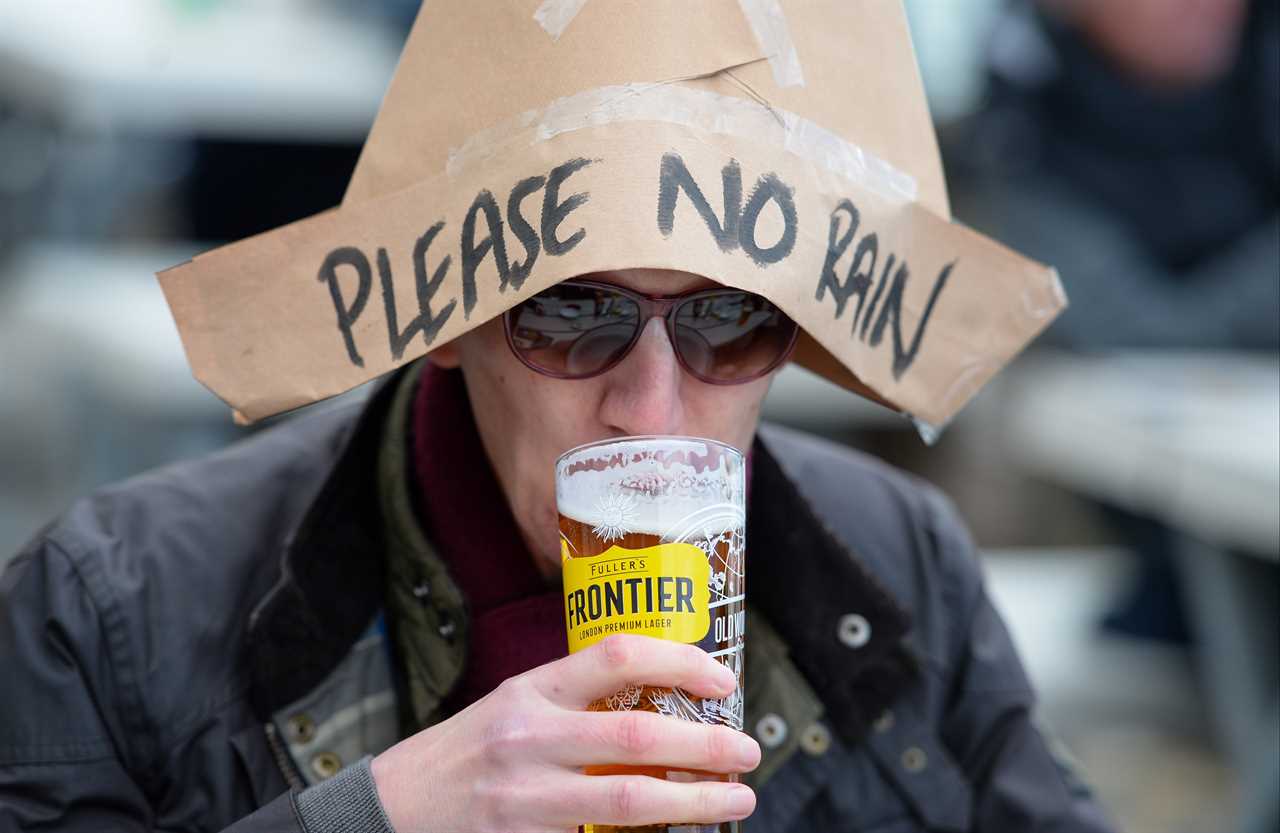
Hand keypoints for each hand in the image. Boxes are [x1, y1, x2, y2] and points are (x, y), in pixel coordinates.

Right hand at [371, 634, 759, 832]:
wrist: (394, 810)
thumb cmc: (467, 754)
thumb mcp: (513, 707)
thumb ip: (575, 701)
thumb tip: (663, 698)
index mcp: (530, 691)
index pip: (616, 654)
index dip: (679, 662)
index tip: (723, 682)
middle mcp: (528, 738)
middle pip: (635, 733)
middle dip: (705, 744)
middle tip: (747, 750)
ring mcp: (525, 798)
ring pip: (629, 798)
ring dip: (694, 801)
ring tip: (735, 799)